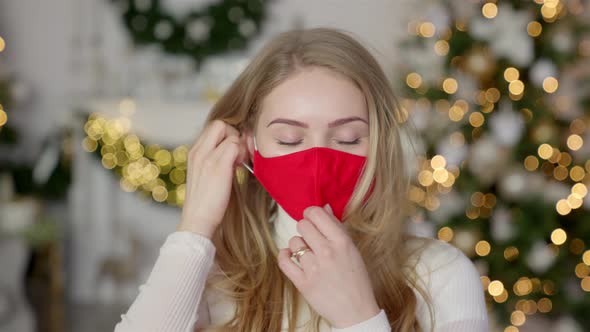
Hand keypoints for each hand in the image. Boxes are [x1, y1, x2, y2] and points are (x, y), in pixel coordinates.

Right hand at [177, 120, 247, 238]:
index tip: (234, 152)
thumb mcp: (207, 175)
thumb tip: (235, 149)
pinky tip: (241, 168)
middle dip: (234, 135)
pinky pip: (234, 145)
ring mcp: (207, 157)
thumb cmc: (206, 202)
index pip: (213, 128)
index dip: (228, 135)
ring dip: (240, 146)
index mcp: (194, 153)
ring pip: (230, 133)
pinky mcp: (218, 166)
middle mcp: (198, 151)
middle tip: (239, 154)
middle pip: (220, 124)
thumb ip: (217, 159)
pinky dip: (242, 154)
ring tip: (239, 164)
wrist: (197, 221)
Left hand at [277, 204, 380, 327]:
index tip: (312, 220)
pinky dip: (284, 256)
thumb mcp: (352, 250)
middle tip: (311, 239)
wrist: (356, 312)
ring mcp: (313, 268)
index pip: (316, 214)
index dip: (311, 214)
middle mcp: (327, 252)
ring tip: (307, 253)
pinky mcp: (303, 283)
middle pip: (302, 225)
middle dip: (305, 230)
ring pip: (294, 242)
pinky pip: (284, 261)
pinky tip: (290, 256)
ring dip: (298, 246)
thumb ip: (337, 227)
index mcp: (342, 242)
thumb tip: (324, 208)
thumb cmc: (356, 279)